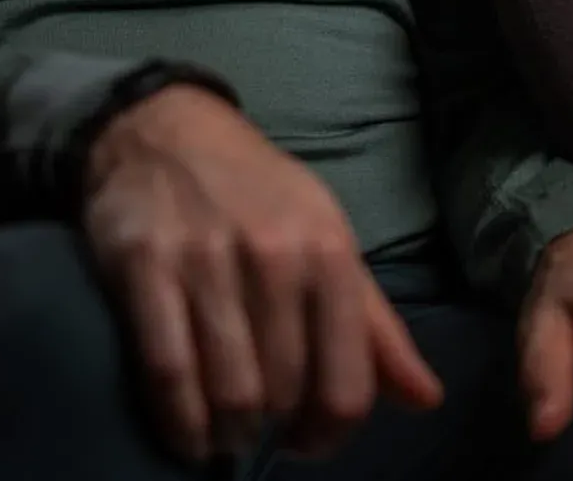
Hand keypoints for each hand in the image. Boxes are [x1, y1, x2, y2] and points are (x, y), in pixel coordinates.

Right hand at [82, 83, 442, 463]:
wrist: (169, 131)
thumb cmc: (261, 195)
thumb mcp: (330, 241)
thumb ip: (375, 327)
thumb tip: (426, 398)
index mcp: (330, 252)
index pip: (347, 383)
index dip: (329, 434)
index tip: (306, 441)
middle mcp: (276, 255)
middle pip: (284, 394)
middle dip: (272, 429)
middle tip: (259, 429)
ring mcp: (207, 259)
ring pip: (229, 391)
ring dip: (227, 432)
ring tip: (225, 433)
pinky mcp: (146, 266)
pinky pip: (168, 372)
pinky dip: (179, 422)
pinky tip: (187, 435)